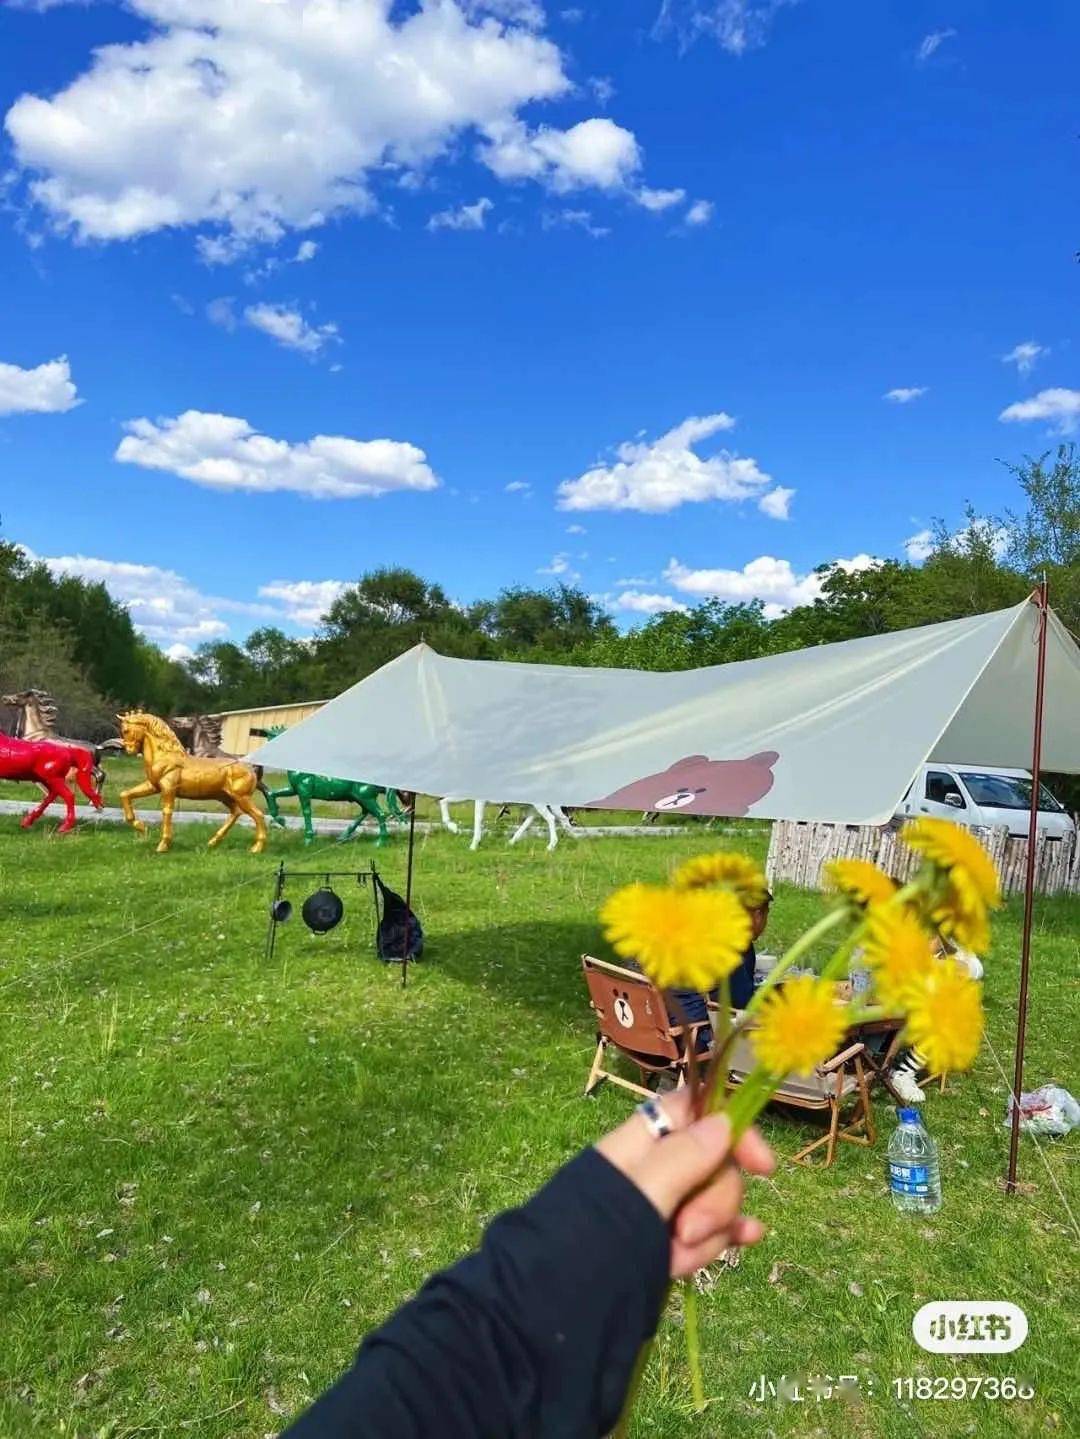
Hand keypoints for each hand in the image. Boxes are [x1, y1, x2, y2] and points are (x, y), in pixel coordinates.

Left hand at [595, 1089, 774, 1276]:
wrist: (553, 1308)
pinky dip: (728, 1233)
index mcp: (639, 1143)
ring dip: (710, 1232)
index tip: (762, 1166)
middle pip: (713, 1163)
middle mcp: (654, 1169)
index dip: (733, 1130)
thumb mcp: (639, 1196)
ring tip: (677, 1260)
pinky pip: (711, 1229)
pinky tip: (749, 1239)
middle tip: (685, 1233)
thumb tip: (723, 1122)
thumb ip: (682, 1158)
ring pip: (713, 1201)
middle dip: (713, 1201)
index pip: (696, 1112)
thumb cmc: (591, 1245)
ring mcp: (663, 1207)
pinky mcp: (669, 1240)